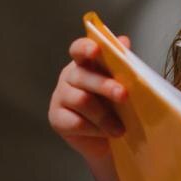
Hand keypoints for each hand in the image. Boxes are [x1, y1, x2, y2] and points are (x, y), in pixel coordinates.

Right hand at [49, 33, 130, 158]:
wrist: (110, 139)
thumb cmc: (116, 106)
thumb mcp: (123, 85)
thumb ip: (122, 64)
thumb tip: (123, 41)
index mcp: (84, 63)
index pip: (79, 49)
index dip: (86, 48)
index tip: (96, 50)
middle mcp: (69, 77)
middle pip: (83, 76)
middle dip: (105, 85)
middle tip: (124, 95)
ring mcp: (60, 97)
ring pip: (81, 101)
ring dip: (104, 115)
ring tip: (120, 129)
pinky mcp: (56, 119)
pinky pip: (76, 122)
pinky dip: (95, 129)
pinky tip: (107, 134)